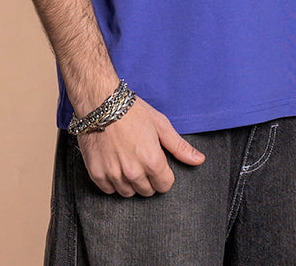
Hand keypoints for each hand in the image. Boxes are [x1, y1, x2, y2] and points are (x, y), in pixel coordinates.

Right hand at [77, 97, 204, 196]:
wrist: (101, 103)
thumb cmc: (132, 111)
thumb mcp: (160, 125)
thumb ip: (180, 147)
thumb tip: (199, 160)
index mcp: (152, 161)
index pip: (165, 185)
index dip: (164, 174)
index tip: (157, 162)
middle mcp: (133, 172)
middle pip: (147, 191)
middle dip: (148, 178)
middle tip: (141, 158)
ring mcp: (114, 175)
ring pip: (128, 193)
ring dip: (130, 181)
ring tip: (127, 160)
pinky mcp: (97, 174)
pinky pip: (109, 190)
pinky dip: (112, 181)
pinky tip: (114, 163)